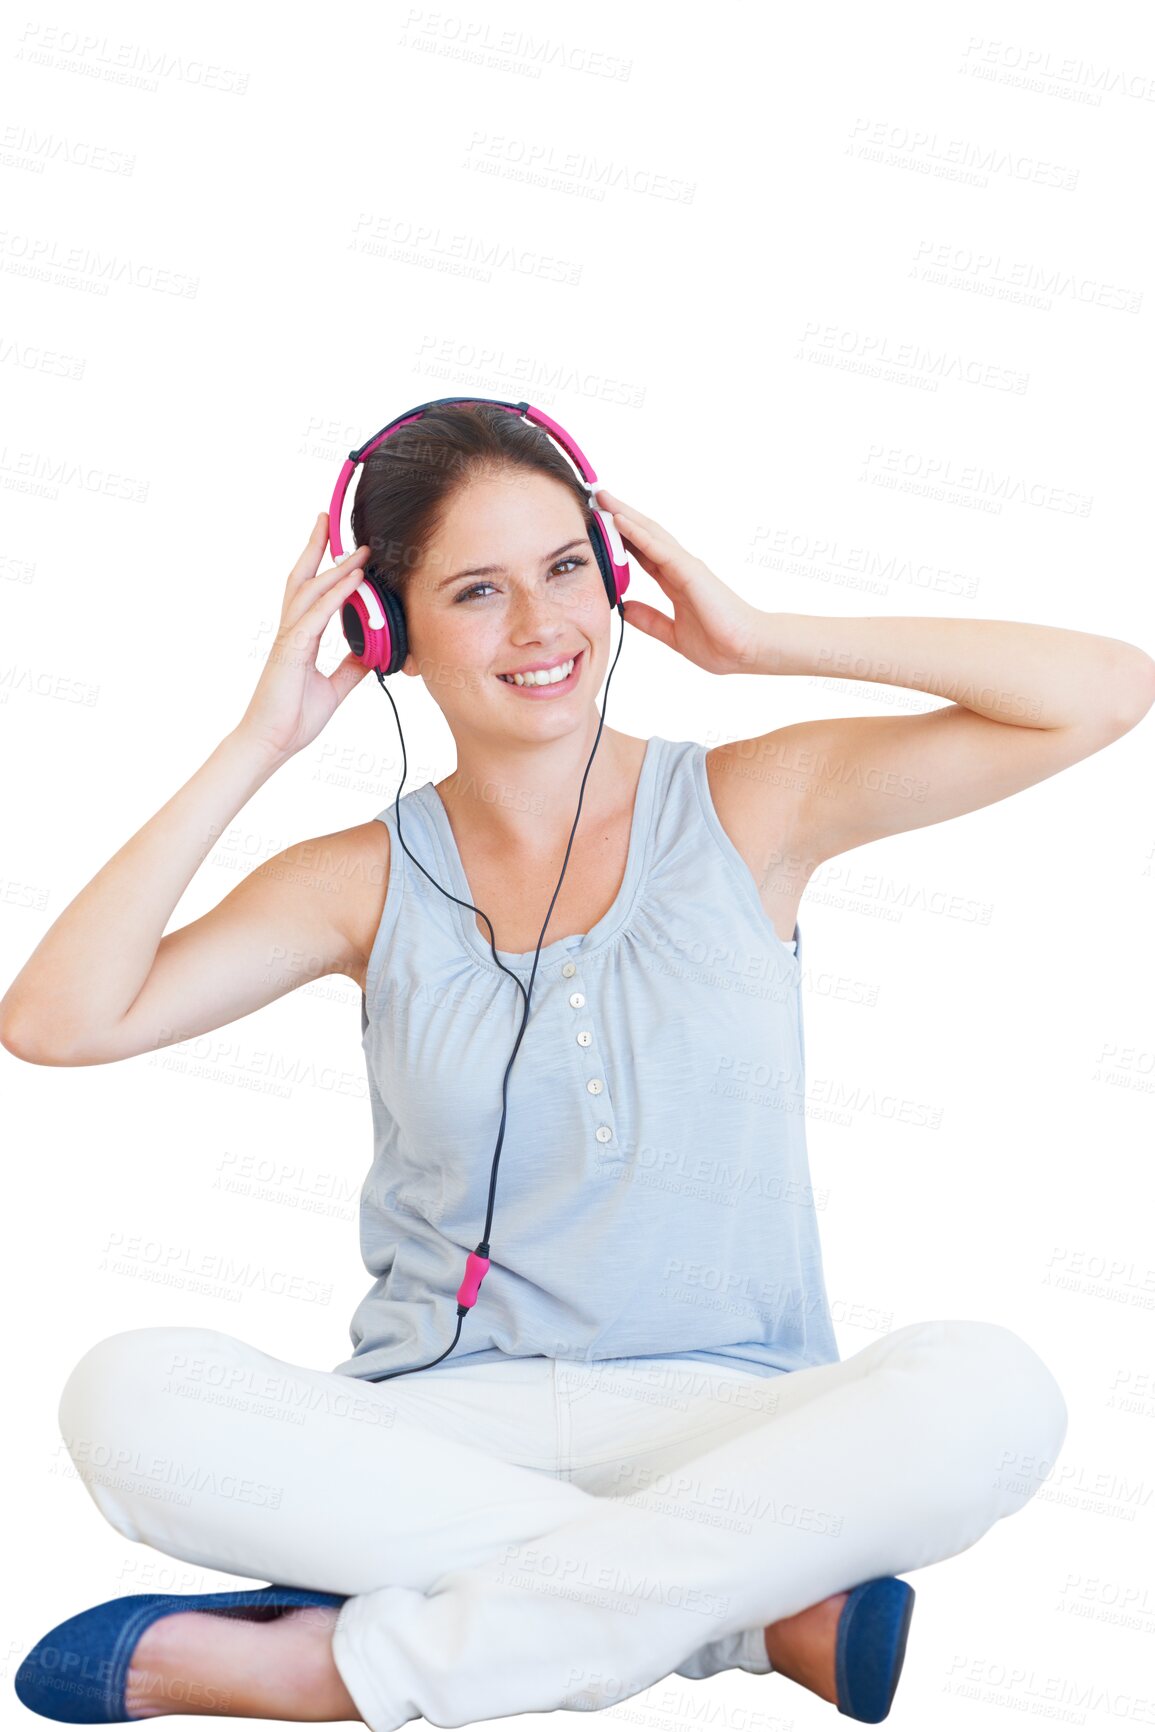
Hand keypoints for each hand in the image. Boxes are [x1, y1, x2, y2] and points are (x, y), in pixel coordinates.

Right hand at [235, 514, 373, 761]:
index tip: (338, 544)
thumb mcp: (334, 687)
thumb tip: (372, 652)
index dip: (322, 565)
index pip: (310, 591)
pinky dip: (335, 596)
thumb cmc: (293, 717)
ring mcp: (290, 639)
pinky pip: (316, 616)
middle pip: (301, 578)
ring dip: (333, 567)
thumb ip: (351, 667)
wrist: (272, 743)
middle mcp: (292, 631)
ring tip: (357, 549)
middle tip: (327, 517)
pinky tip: (353, 581)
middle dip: (315, 546)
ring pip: (309, 591)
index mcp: (300, 637)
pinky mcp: (292, 651)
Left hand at [595, 489, 764, 675]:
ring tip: (603, 498)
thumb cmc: (721, 643)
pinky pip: (659, 549)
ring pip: (650, 534)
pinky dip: (638, 534)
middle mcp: (680, 568)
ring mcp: (685, 567)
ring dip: (625, 515)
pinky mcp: (690, 572)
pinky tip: (620, 521)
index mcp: (675, 582)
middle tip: (597, 498)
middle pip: (644, 535)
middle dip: (620, 516)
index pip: (642, 553)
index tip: (599, 525)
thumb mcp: (673, 634)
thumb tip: (626, 608)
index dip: (620, 538)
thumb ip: (650, 620)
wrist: (747, 650)